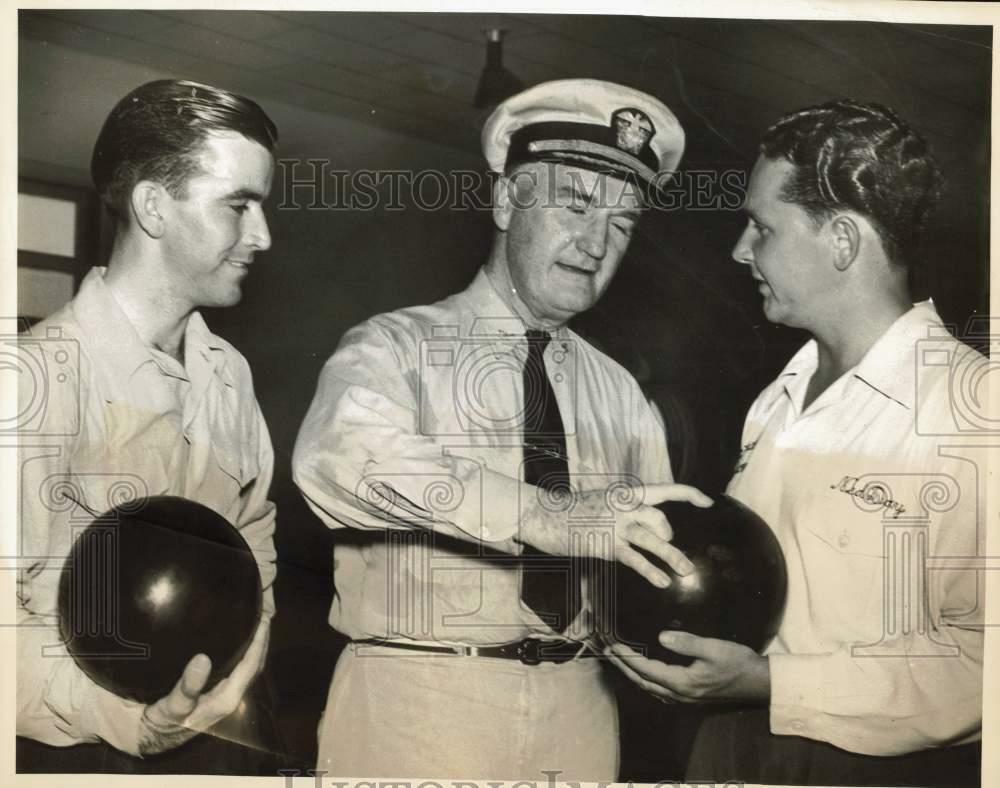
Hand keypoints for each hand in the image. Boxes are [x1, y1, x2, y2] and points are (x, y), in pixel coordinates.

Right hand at [137, 618, 269, 754]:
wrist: (155, 735)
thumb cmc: (165, 721)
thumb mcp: (174, 705)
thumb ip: (188, 686)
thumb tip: (202, 658)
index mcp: (227, 699)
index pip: (251, 666)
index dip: (259, 643)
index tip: (263, 620)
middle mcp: (233, 697)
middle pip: (255, 665)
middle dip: (262, 641)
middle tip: (264, 615)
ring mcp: (228, 695)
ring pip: (249, 667)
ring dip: (256, 646)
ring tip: (256, 622)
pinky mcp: (220, 692)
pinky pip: (240, 669)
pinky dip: (245, 652)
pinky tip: (240, 639)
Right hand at [518, 482, 712, 586]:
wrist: (543, 514)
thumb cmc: (571, 510)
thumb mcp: (602, 501)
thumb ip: (623, 509)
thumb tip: (642, 520)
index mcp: (625, 493)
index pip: (664, 489)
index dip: (689, 494)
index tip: (707, 501)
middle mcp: (623, 506)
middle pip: (659, 517)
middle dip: (668, 534)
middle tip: (668, 545)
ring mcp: (614, 525)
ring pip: (652, 539)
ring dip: (672, 555)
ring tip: (686, 570)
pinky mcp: (605, 544)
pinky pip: (634, 559)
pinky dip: (651, 571)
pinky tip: (662, 582)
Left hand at [605, 630, 769, 703]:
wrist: (758, 683)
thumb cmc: (738, 663)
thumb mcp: (714, 648)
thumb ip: (687, 643)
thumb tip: (662, 636)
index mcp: (682, 683)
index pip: (646, 670)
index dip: (626, 658)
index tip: (611, 645)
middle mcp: (679, 695)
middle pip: (642, 681)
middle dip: (622, 666)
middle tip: (605, 650)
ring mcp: (683, 699)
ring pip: (649, 687)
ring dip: (631, 673)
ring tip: (617, 659)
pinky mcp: (689, 697)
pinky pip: (658, 689)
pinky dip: (644, 679)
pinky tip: (642, 671)